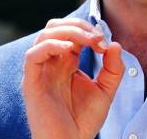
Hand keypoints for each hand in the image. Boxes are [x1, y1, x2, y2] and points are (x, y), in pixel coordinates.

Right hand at [22, 18, 123, 138]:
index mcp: (65, 62)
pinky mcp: (31, 83)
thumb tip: (115, 44)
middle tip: (97, 37)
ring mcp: (40, 72)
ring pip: (44, 35)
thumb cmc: (84, 120)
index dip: (88, 30)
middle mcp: (51, 63)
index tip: (105, 42)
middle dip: (78, 25)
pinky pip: (32, 55)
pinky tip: (70, 50)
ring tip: (88, 41)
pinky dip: (51, 45)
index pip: (71, 31)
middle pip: (55, 27)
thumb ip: (112, 68)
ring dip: (69, 31)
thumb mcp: (106, 91)